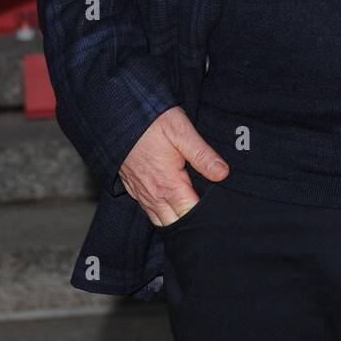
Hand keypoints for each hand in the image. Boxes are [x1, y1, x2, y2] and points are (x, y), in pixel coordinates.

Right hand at [118, 106, 229, 226]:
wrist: (118, 116)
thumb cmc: (151, 122)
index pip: (190, 215)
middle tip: (207, 215)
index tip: (217, 212)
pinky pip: (148, 210)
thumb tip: (223, 174)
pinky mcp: (132, 188)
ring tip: (191, 213)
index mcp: (169, 184)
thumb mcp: (181, 131)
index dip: (205, 216)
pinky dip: (161, 212)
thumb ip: (202, 155)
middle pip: (175, 224)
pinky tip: (171, 204)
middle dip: (191, 223)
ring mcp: (141, 193)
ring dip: (175, 220)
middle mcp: (153, 194)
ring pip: (160, 220)